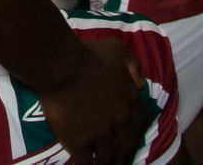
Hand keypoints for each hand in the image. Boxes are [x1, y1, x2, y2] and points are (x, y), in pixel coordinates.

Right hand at [39, 39, 147, 163]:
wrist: (61, 65)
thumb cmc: (87, 54)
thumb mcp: (118, 49)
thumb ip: (133, 64)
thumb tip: (140, 83)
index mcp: (129, 101)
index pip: (140, 123)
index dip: (136, 132)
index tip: (130, 135)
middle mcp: (119, 121)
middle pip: (126, 145)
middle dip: (123, 153)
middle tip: (119, 158)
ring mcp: (100, 133)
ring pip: (107, 156)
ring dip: (107, 162)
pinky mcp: (79, 141)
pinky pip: (85, 161)